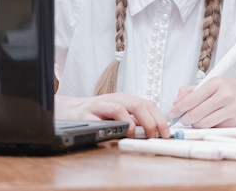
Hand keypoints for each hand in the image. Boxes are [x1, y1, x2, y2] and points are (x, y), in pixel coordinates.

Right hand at [54, 93, 170, 137]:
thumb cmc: (96, 114)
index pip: (149, 105)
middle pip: (139, 105)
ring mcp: (100, 106)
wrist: (68, 110)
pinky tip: (114, 135)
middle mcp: (114, 99)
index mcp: (125, 99)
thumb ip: (134, 120)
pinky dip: (109, 127)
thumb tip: (152, 133)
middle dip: (150, 122)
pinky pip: (99, 120)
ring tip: (134, 135)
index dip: (160, 119)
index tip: (166, 133)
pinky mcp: (85, 115)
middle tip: (154, 136)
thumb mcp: (119, 114)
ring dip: (131, 124)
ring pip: (120, 108)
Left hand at [169, 77, 235, 127]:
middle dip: (186, 119)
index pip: (190, 99)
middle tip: (185, 119)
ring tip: (198, 120)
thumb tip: (176, 102)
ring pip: (203, 124)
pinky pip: (215, 128)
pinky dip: (210, 127)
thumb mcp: (215, 84)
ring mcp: (231, 108)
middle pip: (194, 114)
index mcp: (216, 82)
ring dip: (196, 125)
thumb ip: (193, 91)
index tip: (173, 112)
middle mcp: (224, 94)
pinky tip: (213, 120)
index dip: (178, 109)